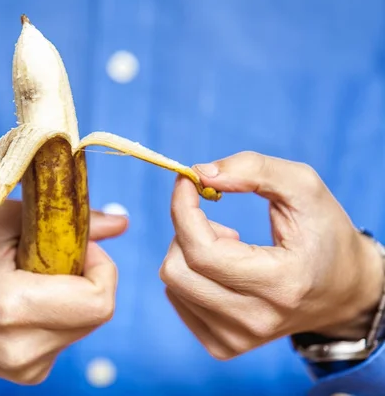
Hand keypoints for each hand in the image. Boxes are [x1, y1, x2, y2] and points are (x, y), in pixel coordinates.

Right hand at [0, 200, 127, 383]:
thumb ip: (66, 221)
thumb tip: (121, 222)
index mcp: (12, 310)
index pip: (99, 301)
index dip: (101, 266)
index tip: (76, 245)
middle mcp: (22, 351)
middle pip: (96, 312)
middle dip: (87, 276)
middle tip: (52, 254)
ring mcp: (25, 369)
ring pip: (85, 324)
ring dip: (73, 293)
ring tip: (30, 276)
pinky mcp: (26, 374)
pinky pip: (66, 336)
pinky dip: (59, 310)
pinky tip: (24, 298)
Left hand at [160, 151, 383, 359]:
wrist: (342, 291)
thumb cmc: (323, 234)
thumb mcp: (304, 188)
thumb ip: (254, 169)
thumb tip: (201, 174)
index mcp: (280, 283)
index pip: (202, 250)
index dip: (183, 209)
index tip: (188, 182)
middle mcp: (256, 319)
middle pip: (177, 270)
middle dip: (186, 230)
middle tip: (217, 222)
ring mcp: (237, 338)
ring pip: (173, 284)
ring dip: (187, 252)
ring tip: (227, 246)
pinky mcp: (223, 345)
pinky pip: (177, 299)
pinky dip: (189, 274)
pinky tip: (221, 270)